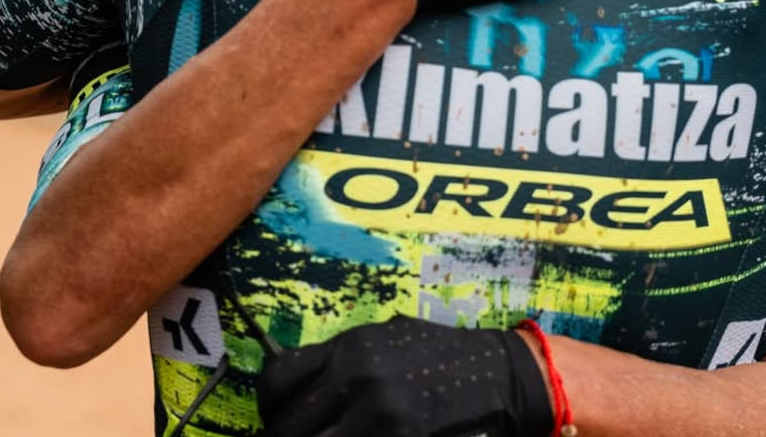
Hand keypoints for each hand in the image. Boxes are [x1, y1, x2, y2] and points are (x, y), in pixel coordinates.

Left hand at [258, 315, 551, 436]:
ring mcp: (380, 418)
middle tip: (301, 436)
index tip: (278, 415)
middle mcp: (359, 380)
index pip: (279, 378)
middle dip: (287, 435)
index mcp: (352, 348)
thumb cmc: (438, 354)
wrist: (496, 376)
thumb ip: (342, 362)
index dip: (270, 404)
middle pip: (288, 426)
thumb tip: (300, 387)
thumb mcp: (385, 339)